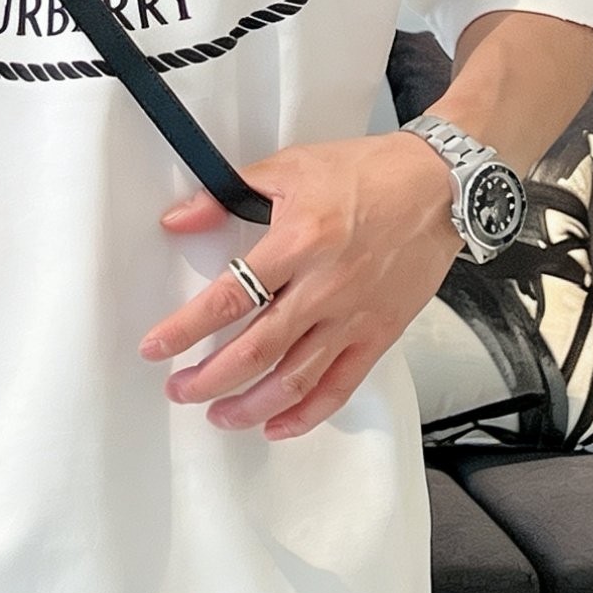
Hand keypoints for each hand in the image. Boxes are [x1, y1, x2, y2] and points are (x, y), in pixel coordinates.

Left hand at [138, 131, 464, 440]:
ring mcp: (354, 317)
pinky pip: (340, 387)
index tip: (155, 348)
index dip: (186, 328)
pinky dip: (306, 415)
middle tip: (179, 390)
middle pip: (256, 350)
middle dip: (209, 379)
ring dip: (250, 406)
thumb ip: (227, 195)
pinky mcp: (379, 334)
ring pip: (295, 379)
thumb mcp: (289, 167)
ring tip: (217, 415)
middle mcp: (324, 287)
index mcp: (298, 242)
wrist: (437, 187)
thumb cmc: (365, 173)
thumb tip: (177, 220)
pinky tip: (276, 425)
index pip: (230, 297)